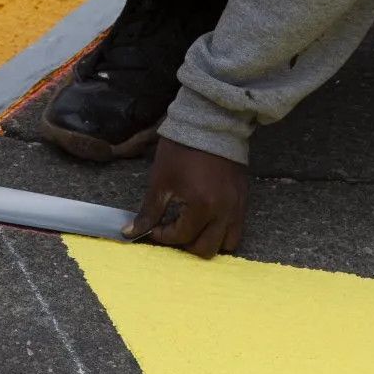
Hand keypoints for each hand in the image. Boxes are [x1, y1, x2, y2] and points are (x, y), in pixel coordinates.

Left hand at [124, 139, 247, 257]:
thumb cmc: (182, 150)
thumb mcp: (161, 181)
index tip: (154, 227)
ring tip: (192, 228)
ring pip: (227, 244)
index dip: (162, 235)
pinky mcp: (243, 200)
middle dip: (185, 244)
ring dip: (208, 241)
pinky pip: (237, 228)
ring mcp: (237, 207)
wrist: (210, 124)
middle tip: (172, 230)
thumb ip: (149, 211)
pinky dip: (222, 231)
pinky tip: (206, 220)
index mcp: (202, 206)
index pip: (181, 237)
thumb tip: (130, 232)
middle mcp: (224, 212)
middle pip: (206, 249)